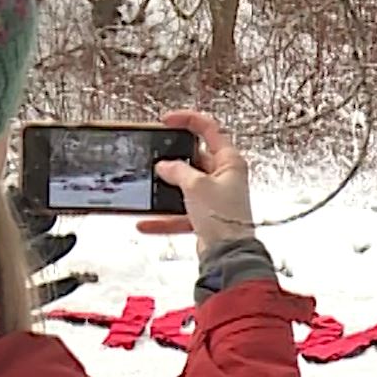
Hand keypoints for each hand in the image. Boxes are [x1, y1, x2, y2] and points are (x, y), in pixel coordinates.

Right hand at [140, 109, 255, 256]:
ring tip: (149, 188)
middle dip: (173, 160)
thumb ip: (177, 171)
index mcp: (230, 161)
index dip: (188, 120)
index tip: (167, 121)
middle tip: (155, 157)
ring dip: (166, 189)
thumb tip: (165, 165)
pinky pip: (180, 212)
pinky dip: (164, 217)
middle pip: (194, 158)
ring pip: (185, 186)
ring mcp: (214, 197)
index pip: (209, 129)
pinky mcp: (205, 217)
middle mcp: (224, 177)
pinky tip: (147, 221)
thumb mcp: (196, 186)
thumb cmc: (225, 219)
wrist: (228, 256)